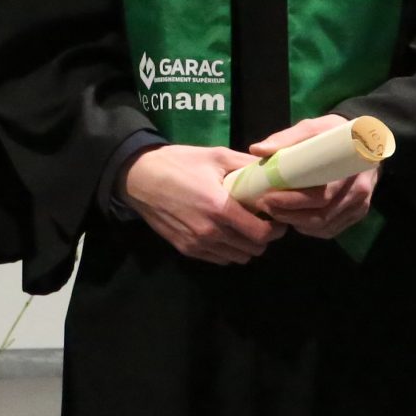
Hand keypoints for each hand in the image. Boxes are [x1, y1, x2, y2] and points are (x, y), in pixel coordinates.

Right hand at [122, 143, 280, 264]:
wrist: (138, 177)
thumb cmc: (178, 163)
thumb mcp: (216, 156)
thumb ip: (247, 165)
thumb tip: (277, 169)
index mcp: (220, 208)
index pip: (262, 234)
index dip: (275, 227)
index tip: (274, 217)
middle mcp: (210, 232)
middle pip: (254, 250)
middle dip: (262, 237)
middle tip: (259, 220)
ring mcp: (197, 243)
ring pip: (238, 258)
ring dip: (244, 245)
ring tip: (241, 227)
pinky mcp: (185, 249)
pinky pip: (219, 259)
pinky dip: (227, 250)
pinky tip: (222, 232)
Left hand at [243, 115, 379, 239]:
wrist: (364, 140)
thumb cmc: (333, 135)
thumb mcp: (312, 128)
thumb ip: (286, 139)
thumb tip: (256, 149)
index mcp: (348, 168)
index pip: (320, 195)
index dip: (292, 201)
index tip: (268, 197)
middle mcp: (358, 190)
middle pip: (322, 215)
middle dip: (290, 215)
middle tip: (266, 206)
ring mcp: (360, 204)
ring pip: (326, 226)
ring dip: (298, 224)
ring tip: (275, 213)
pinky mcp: (357, 212)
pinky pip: (332, 229)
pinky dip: (311, 229)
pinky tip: (295, 220)